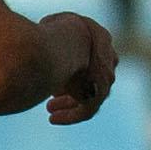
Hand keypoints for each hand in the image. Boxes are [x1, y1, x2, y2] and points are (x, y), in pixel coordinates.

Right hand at [38, 10, 120, 124]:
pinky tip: (54, 118)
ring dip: (69, 105)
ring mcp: (106, 78)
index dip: (73, 69)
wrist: (64, 41)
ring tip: (50, 109)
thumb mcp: (52, 31)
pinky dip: (70, 115)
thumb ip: (54, 41)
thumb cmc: (50, 31)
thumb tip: (42, 47)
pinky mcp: (99, 94)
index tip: (56, 77)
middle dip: (71, 91)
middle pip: (92, 81)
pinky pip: (86, 110)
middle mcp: (108, 60)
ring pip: (89, 97)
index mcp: (102, 40)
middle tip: (53, 98)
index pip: (91, 58)